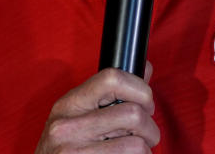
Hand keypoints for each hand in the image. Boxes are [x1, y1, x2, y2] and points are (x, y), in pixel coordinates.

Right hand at [34, 63, 158, 152]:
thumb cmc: (64, 149)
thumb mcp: (76, 116)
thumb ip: (109, 94)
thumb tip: (144, 69)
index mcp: (69, 104)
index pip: (112, 78)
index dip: (140, 88)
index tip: (145, 102)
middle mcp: (68, 127)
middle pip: (133, 114)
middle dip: (149, 128)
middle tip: (143, 135)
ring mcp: (77, 152)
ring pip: (138, 144)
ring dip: (145, 150)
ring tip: (132, 151)